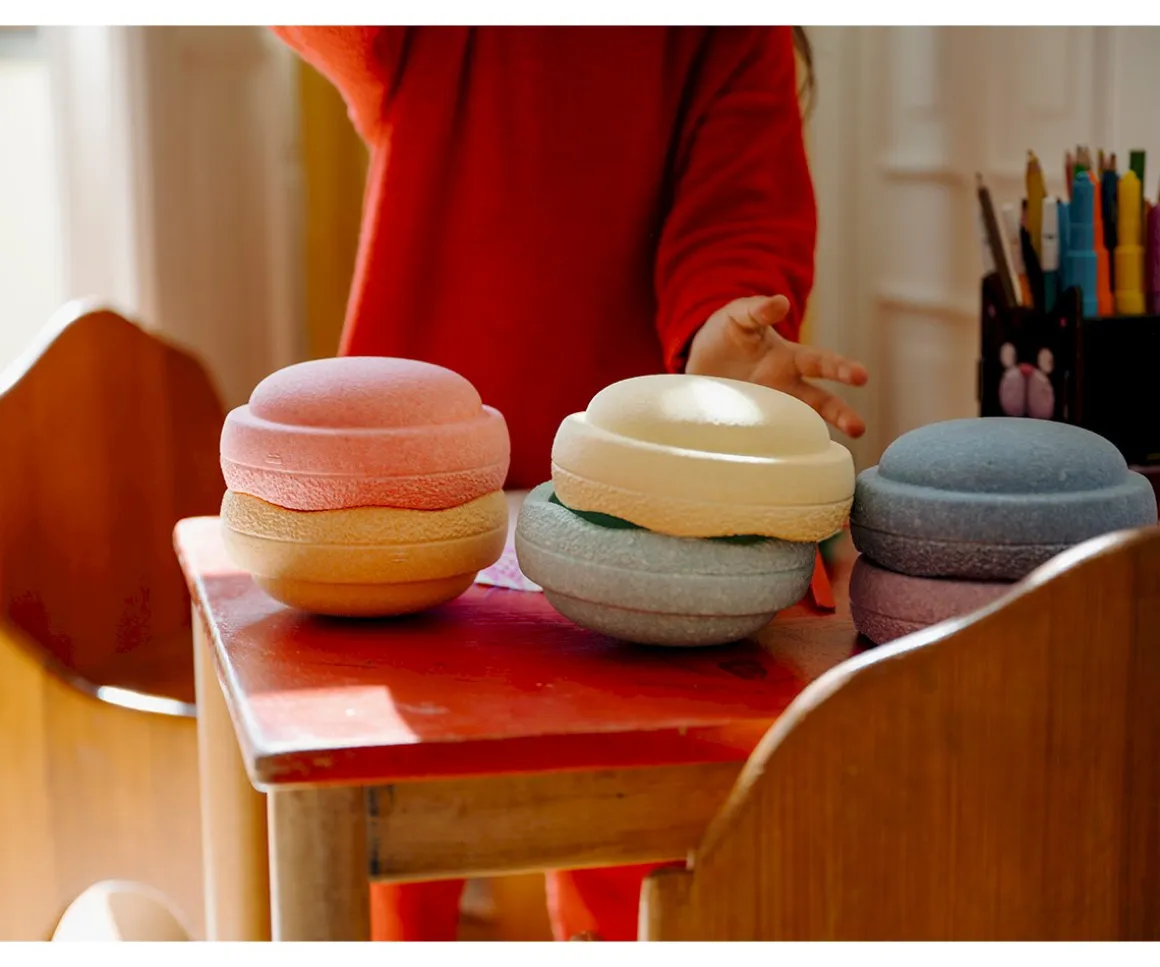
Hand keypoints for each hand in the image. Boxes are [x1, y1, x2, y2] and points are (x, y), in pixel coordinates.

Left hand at [685, 295, 867, 437]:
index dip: (840, 369)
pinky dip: (777, 451)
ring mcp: (769, 410)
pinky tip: (784, 466)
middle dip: (839, 413)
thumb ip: (756, 310)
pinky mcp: (749, 426)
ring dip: (815, 438)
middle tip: (858, 428)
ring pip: (799, 426)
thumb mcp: (738, 316)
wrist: (698, 360)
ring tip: (832, 455)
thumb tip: (780, 302)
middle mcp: (785, 388)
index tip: (861, 377)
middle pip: (818, 402)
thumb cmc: (727, 333)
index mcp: (788, 360)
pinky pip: (767, 440)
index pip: (820, 363)